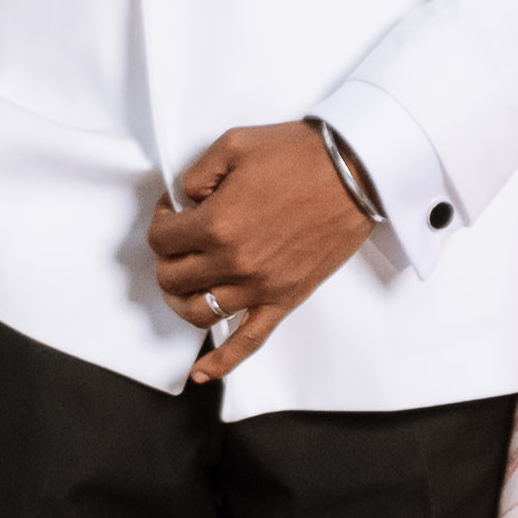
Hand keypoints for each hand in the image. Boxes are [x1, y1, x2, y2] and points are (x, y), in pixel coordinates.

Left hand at [148, 122, 372, 385]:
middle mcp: (233, 263)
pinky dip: (221, 362)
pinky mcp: (284, 300)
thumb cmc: (299, 155)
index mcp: (216, 224)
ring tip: (182, 284)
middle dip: (167, 257)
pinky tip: (200, 373)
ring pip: (198, 312)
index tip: (174, 211)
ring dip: (181, 299)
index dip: (161, 222)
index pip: (162, 239)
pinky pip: (248, 342)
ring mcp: (259, 287)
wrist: (355, 173)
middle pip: (173, 277)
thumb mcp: (233, 145)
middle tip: (179, 240)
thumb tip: (183, 200)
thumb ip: (196, 175)